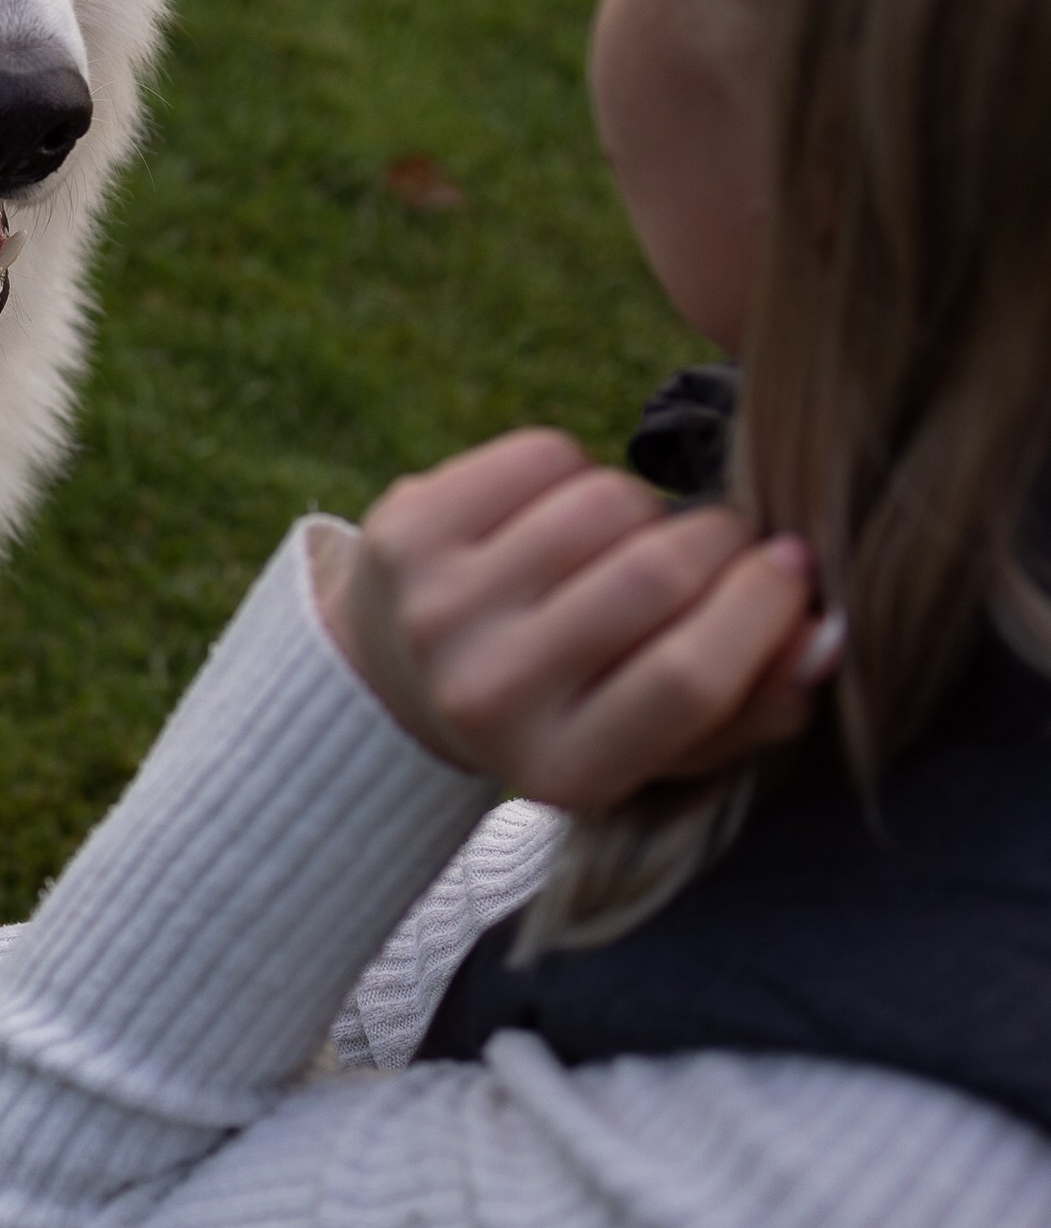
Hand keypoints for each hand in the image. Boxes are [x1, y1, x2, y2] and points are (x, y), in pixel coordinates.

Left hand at [317, 428, 836, 810]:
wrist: (401, 681)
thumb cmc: (575, 706)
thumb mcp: (665, 738)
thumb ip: (760, 702)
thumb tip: (827, 633)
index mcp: (563, 771)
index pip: (689, 678)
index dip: (765, 606)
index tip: (794, 566)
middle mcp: (486, 698)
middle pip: (654, 575)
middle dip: (720, 540)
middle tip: (725, 543)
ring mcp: (436, 610)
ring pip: (606, 502)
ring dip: (644, 509)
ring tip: (626, 545)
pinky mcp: (405, 530)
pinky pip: (544, 455)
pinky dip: (576, 469)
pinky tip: (557, 517)